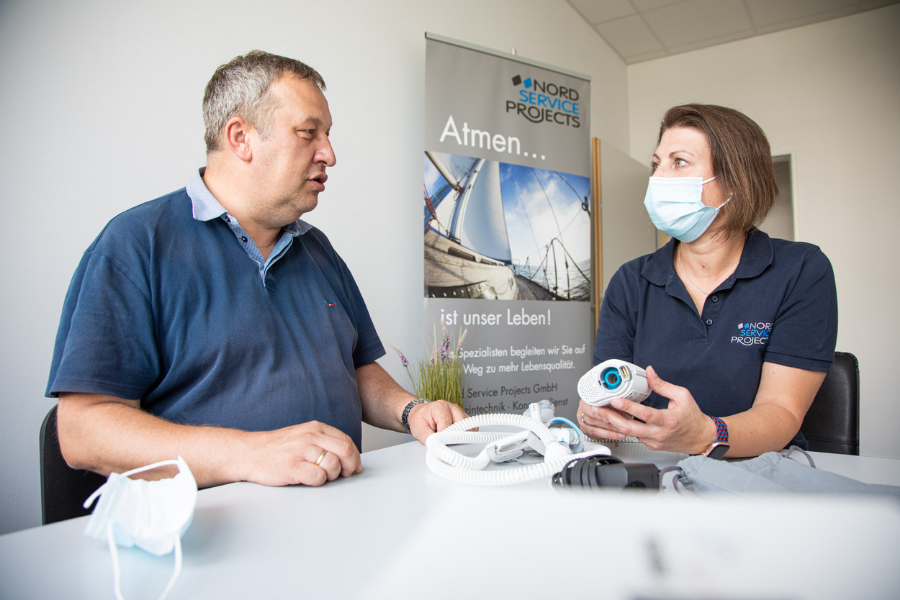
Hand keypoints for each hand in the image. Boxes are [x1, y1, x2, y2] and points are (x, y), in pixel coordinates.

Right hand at [242, 421, 362, 486]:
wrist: (248, 453)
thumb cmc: (277, 448)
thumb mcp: (302, 436)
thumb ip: (323, 442)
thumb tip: (348, 456)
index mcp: (315, 428)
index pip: (346, 440)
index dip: (354, 456)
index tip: (354, 467)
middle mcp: (310, 437)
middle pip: (344, 451)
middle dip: (349, 466)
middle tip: (344, 475)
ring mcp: (300, 451)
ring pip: (333, 465)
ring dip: (332, 475)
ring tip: (320, 475)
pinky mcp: (292, 467)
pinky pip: (318, 477)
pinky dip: (318, 481)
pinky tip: (309, 479)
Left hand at [407, 400, 468, 443]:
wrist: (421, 414)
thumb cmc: (419, 419)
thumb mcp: (418, 428)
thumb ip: (428, 437)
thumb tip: (437, 446)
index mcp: (440, 407)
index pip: (447, 422)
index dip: (445, 435)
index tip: (442, 444)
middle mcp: (452, 407)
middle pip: (462, 423)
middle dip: (455, 436)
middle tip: (447, 443)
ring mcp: (459, 412)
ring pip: (469, 426)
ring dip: (462, 436)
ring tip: (450, 440)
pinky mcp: (464, 418)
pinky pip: (471, 428)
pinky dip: (466, 435)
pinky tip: (456, 438)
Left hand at [578, 366, 715, 453]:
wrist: (701, 438)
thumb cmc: (693, 418)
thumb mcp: (682, 396)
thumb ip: (663, 385)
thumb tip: (650, 372)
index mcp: (667, 420)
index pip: (644, 413)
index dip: (628, 406)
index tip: (616, 400)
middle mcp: (659, 433)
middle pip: (630, 428)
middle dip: (612, 418)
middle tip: (600, 409)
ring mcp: (654, 441)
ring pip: (630, 433)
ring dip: (616, 423)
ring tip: (604, 412)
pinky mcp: (651, 445)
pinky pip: (635, 436)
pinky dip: (625, 427)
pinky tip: (617, 419)